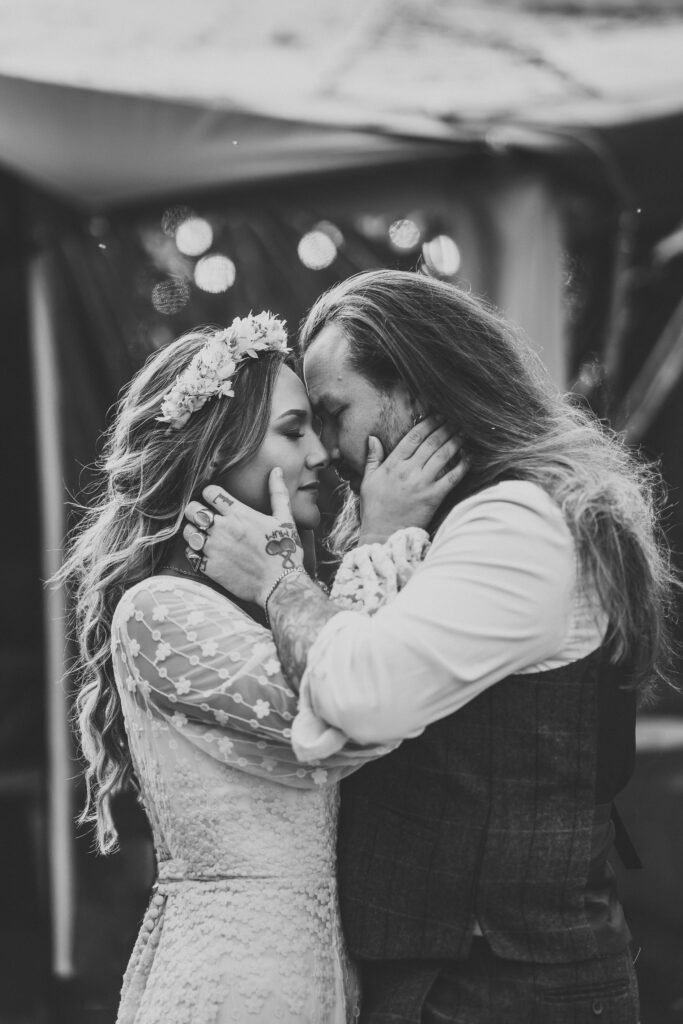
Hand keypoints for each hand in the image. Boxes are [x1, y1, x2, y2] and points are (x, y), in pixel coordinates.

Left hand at [183, 467, 304, 605]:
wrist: (280, 585)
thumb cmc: (285, 551)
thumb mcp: (285, 518)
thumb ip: (277, 492)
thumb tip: (276, 470)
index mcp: (239, 513)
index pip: (210, 492)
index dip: (211, 494)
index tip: (215, 501)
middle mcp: (223, 528)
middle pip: (192, 509)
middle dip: (197, 511)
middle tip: (205, 518)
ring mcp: (214, 548)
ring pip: (188, 531)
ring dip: (194, 531)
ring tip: (205, 535)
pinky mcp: (210, 567)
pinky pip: (190, 553)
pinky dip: (194, 551)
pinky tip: (205, 552)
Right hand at [359, 417, 467, 542]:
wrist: (383, 535)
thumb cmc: (374, 509)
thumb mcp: (368, 481)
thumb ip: (372, 458)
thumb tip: (372, 438)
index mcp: (392, 465)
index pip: (413, 437)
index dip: (428, 424)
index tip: (437, 416)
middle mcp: (408, 471)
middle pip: (431, 443)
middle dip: (445, 428)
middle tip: (456, 420)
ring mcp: (422, 484)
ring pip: (443, 456)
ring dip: (455, 442)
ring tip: (463, 433)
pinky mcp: (433, 497)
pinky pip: (452, 478)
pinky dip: (462, 466)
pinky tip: (469, 457)